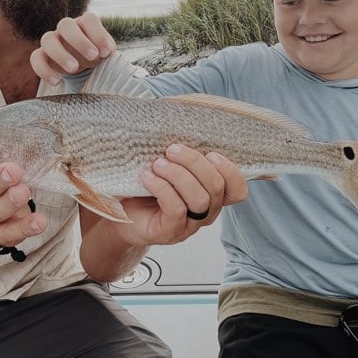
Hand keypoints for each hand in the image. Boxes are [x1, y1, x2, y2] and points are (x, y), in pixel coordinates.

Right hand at [31, 12, 115, 85]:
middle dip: (79, 41)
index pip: (88, 19)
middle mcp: (66, 28)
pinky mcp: (42, 55)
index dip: (98, 34)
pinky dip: (44, 70)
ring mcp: (52, 40)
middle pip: (65, 24)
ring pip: (48, 40)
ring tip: (74, 70)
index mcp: (84, 23)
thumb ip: (107, 49)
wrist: (85, 67)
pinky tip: (57, 82)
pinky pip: (36, 59)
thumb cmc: (97, 55)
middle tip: (93, 57)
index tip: (106, 53)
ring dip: (61, 54)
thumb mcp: (106, 52)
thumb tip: (105, 51)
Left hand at [116, 144, 246, 245]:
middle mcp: (206, 212)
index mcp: (211, 195)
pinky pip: (177, 208)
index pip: (237, 190)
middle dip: (195, 163)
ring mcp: (190, 224)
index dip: (231, 172)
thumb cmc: (147, 184)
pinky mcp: (170, 231)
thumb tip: (183, 126)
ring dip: (179, 175)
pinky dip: (162, 188)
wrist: (120, 210)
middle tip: (172, 150)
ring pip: (200, 199)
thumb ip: (181, 154)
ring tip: (158, 164)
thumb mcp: (169, 165)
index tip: (211, 153)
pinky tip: (148, 177)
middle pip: (216, 188)